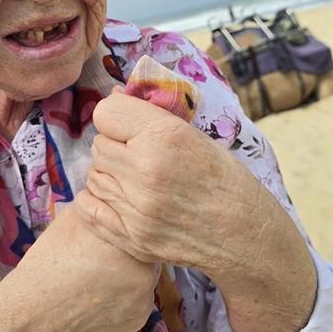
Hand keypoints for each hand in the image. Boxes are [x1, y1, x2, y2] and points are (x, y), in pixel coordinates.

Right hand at [0, 206, 159, 331]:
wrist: (32, 316)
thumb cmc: (49, 263)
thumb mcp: (74, 219)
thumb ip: (102, 206)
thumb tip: (117, 195)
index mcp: (131, 240)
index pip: (143, 228)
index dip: (127, 230)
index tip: (112, 235)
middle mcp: (146, 270)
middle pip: (145, 255)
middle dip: (128, 255)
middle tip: (101, 259)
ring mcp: (143, 300)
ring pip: (141, 281)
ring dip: (127, 279)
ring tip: (95, 281)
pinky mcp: (135, 323)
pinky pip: (134, 306)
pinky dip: (120, 303)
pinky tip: (96, 302)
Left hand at [74, 91, 261, 275]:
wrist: (244, 234)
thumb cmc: (226, 180)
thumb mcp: (197, 135)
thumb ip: (153, 115)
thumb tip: (116, 94)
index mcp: (164, 136)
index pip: (105, 113)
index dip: (117, 118)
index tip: (129, 126)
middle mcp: (146, 170)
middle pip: (98, 145)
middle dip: (114, 146)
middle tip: (135, 154)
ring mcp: (136, 207)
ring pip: (94, 175)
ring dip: (109, 173)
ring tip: (134, 179)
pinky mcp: (131, 237)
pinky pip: (88, 207)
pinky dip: (96, 200)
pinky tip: (117, 197)